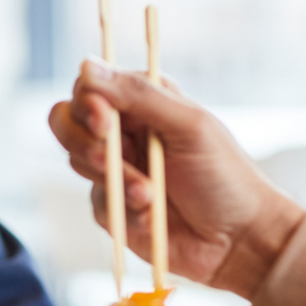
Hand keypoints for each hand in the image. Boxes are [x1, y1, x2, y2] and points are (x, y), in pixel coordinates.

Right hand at [48, 59, 304, 297]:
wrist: (237, 241)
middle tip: (111, 162)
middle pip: (67, 122)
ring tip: (149, 196)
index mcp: (144, 104)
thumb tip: (88, 64)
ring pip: (78, 162)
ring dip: (115, 181)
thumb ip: (139, 95)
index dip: (87, 103)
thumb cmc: (224, 177)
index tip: (104, 122)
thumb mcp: (188, 126)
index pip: (91, 88)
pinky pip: (96, 202)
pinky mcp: (112, 207)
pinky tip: (152, 218)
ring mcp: (116, 171)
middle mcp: (125, 133)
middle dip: (84, 143)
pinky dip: (123, 211)